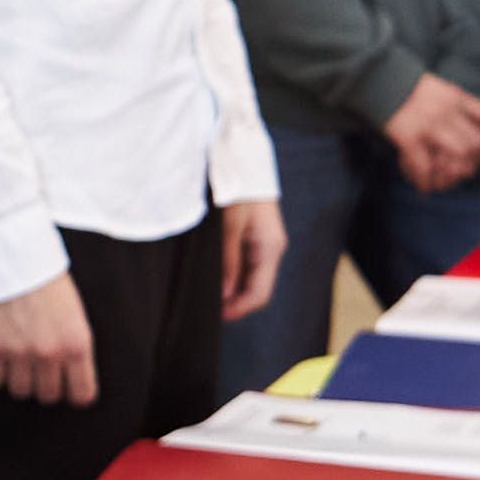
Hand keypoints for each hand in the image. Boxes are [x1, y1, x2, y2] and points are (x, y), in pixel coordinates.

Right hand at [0, 270, 96, 407]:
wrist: (10, 256)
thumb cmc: (44, 278)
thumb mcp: (74, 312)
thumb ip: (73, 344)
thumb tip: (69, 373)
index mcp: (77, 343)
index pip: (82, 393)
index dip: (74, 392)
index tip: (67, 387)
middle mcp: (50, 353)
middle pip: (49, 396)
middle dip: (44, 384)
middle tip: (38, 367)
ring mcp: (19, 353)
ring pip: (21, 391)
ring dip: (18, 378)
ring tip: (17, 358)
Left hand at [215, 199, 288, 321]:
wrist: (244, 162)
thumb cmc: (237, 190)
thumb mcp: (228, 226)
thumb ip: (227, 261)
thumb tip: (224, 294)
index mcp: (270, 248)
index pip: (260, 293)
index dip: (239, 309)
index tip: (215, 316)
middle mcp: (272, 249)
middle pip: (257, 289)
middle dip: (235, 303)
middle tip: (207, 309)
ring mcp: (265, 244)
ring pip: (252, 279)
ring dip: (233, 290)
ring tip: (208, 295)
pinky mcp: (256, 238)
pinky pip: (247, 266)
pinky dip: (233, 276)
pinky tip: (216, 278)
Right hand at [384, 77, 479, 192]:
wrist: (378, 78)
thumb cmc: (406, 86)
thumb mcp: (438, 88)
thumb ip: (454, 103)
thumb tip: (466, 122)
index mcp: (456, 97)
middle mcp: (447, 111)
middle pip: (476, 141)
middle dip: (474, 159)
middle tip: (463, 166)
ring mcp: (428, 125)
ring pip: (459, 153)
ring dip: (454, 170)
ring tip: (444, 176)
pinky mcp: (409, 137)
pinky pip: (425, 166)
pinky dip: (426, 181)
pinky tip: (423, 186)